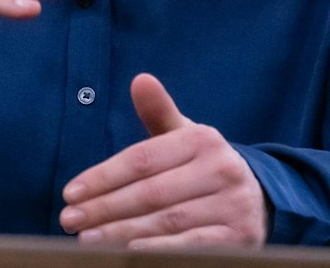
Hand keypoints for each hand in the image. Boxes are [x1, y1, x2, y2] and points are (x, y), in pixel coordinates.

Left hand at [58, 74, 266, 248]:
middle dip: (105, 208)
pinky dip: (158, 250)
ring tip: (87, 239)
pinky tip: (128, 252)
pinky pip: (192, 246)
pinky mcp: (241, 238)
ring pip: (167, 221)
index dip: (103, 176)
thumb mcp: (184, 137)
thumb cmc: (204, 167)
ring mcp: (233, 205)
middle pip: (150, 192)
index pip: (142, 159)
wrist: (259, 202)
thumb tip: (141, 79)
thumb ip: (159, 112)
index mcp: (202, 139)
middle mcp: (221, 169)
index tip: (70, 192)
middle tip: (70, 219)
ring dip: (122, 232)